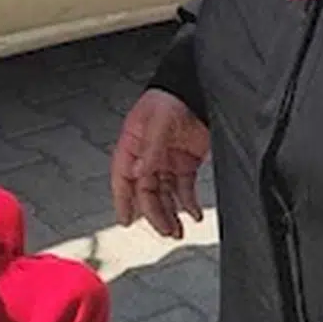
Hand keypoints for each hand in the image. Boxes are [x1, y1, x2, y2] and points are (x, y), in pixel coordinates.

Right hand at [110, 89, 209, 238]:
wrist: (200, 91)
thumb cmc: (171, 98)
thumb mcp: (158, 121)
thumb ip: (150, 148)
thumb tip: (140, 172)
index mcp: (133, 143)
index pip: (123, 176)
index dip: (122, 199)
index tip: (125, 220)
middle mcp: (147, 155)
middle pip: (146, 191)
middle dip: (154, 213)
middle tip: (164, 230)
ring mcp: (167, 160)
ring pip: (164, 194)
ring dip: (170, 213)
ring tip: (177, 230)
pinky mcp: (186, 162)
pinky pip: (184, 188)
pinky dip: (188, 203)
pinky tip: (193, 214)